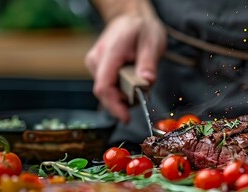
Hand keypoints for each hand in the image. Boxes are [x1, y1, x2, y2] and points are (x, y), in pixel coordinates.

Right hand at [85, 1, 165, 122]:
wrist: (130, 18)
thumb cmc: (141, 29)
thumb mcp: (152, 43)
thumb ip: (148, 63)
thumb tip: (147, 82)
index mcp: (110, 52)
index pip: (104, 86)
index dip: (114, 106)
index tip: (126, 117)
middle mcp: (97, 59)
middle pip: (104, 92)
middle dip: (123, 101)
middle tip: (143, 94)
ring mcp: (94, 63)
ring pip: (106, 90)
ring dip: (123, 94)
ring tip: (139, 81)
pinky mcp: (97, 67)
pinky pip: (107, 85)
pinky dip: (120, 89)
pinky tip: (131, 80)